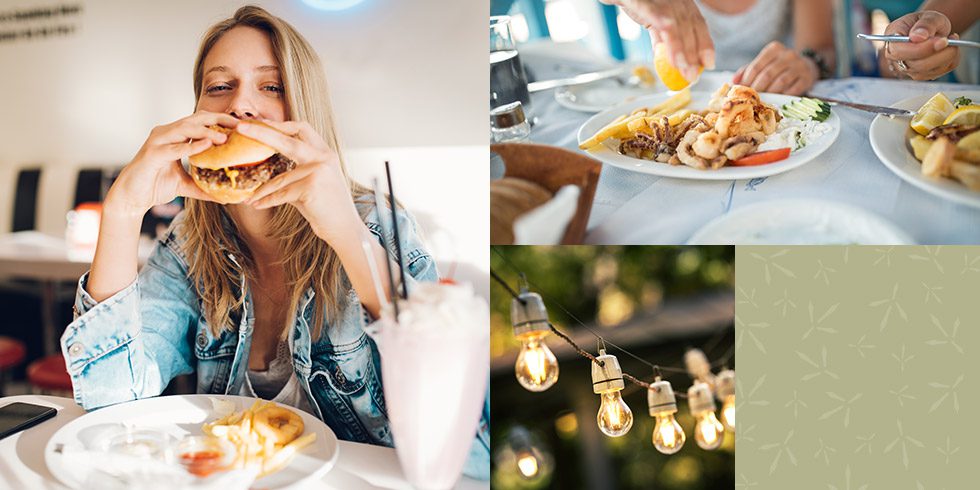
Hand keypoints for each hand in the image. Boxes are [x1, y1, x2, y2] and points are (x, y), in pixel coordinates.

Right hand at [107, 111, 235, 215]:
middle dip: (218, 120)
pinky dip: (191, 146)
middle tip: (239, 125)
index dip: (221, 121)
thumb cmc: (155, 185)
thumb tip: (226, 197)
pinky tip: (206, 145)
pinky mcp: (151, 154)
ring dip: (206, 132)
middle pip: (195, 119)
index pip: (201, 122)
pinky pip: (174, 148)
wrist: (131, 198)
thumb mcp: (186, 185)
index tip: (241, 125)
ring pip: (185, 129)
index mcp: (175, 136)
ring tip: (225, 138)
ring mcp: (157, 142)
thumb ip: (204, 187)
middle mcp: (166, 133)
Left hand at [236, 120, 362, 245]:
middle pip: (287, 140)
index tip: (259, 123)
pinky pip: (281, 194)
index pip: (301, 129)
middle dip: (261, 132)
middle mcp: (323, 158)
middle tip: (240, 127)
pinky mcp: (311, 187)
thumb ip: (296, 170)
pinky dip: (267, 201)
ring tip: (249, 197)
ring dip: (262, 190)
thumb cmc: (327, 207)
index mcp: (325, 153)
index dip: (279, 124)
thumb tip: (267, 167)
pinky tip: (256, 205)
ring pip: (280, 178)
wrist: (345, 228)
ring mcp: (318, 171)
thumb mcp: (314, 182)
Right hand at [603, 0, 713, 79]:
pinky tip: (669, 39)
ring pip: (674, 22)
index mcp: (679, 0)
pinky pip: (652, 12)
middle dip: (693, 52)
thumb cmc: (631, 0)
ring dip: (679, 47)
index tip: (708, 63)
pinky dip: (662, 25)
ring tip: (682, 68)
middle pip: (689, 24)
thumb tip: (666, 56)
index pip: (697, 22)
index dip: (704, 43)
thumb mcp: (649, 18)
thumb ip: (659, 35)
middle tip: (693, 74)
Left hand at [733, 41, 817, 94]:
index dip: (747, 80)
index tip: (742, 90)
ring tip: (762, 100)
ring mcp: (799, 66)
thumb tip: (734, 82)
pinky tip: (777, 99)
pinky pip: (793, 89)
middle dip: (757, 88)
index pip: (756, 66)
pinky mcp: (807, 78)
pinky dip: (783, 95)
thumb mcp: (763, 63)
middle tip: (751, 98)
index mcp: (774, 49)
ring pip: (780, 82)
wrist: (806, 65)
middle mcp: (788, 54)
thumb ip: (748, 70)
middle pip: (767, 75)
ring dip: (769, 93)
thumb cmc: (778, 66)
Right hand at [880, 10, 958, 79]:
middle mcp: (895, 59)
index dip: (921, 48)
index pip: (900, 51)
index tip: (942, 40)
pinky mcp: (922, 75)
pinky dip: (950, 59)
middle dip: (939, 53)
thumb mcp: (927, 16)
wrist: (929, 31)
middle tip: (951, 39)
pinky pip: (940, 71)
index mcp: (891, 41)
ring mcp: (907, 70)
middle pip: (916, 65)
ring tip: (951, 39)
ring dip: (947, 55)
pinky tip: (948, 48)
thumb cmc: (924, 23)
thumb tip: (918, 37)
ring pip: (929, 71)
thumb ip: (924, 25)